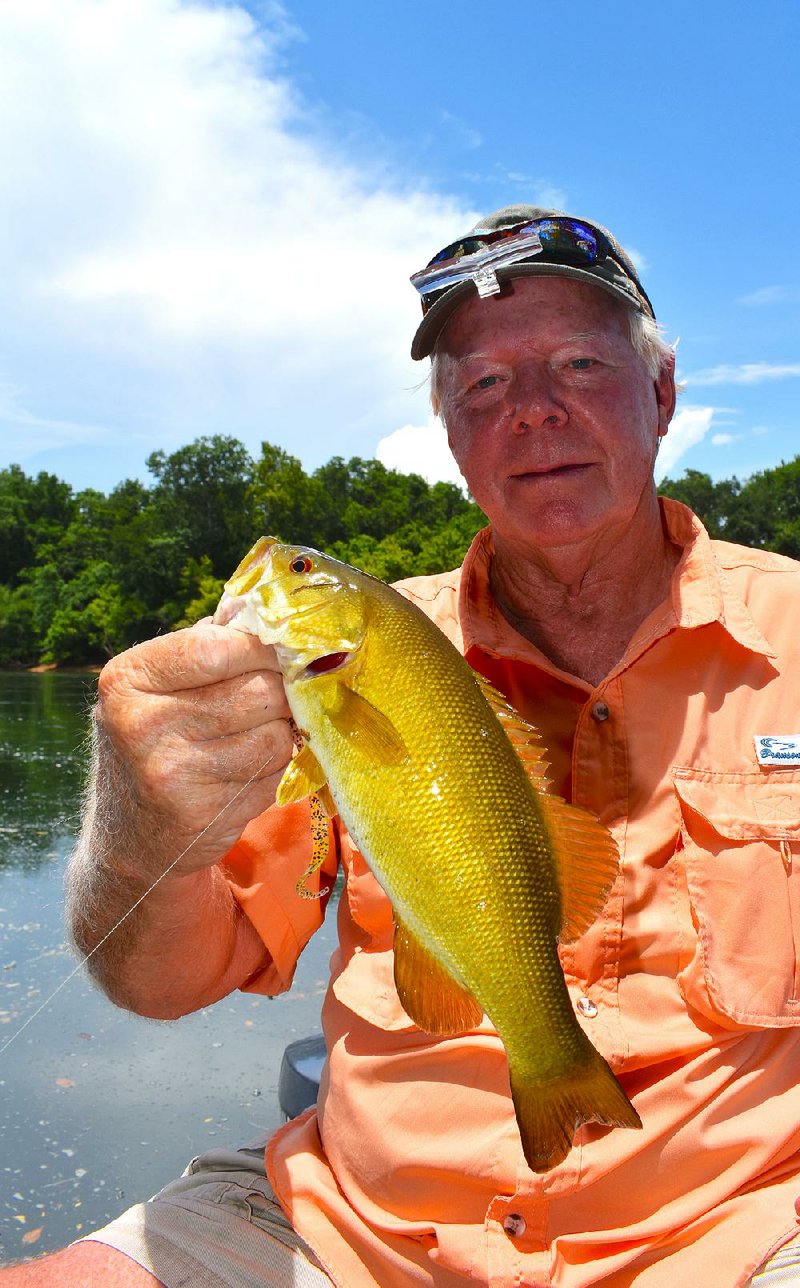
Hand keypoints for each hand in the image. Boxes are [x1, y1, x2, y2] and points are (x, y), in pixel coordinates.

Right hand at [93, 623, 292, 878]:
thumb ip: (209, 643)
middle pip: (259, 691)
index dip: (265, 647)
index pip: (219, 646)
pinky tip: (251, 769)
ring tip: (263, 732)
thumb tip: (258, 602)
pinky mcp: (201, 814)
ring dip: (284, 734)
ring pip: (275, 736)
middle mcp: (141, 724)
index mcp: (128, 678)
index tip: (285, 649)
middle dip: (284, 691)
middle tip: (286, 693)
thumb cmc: (156, 740)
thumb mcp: (162, 684)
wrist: (131, 835)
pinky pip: (273, 776)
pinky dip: (276, 770)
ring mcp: (171, 773)